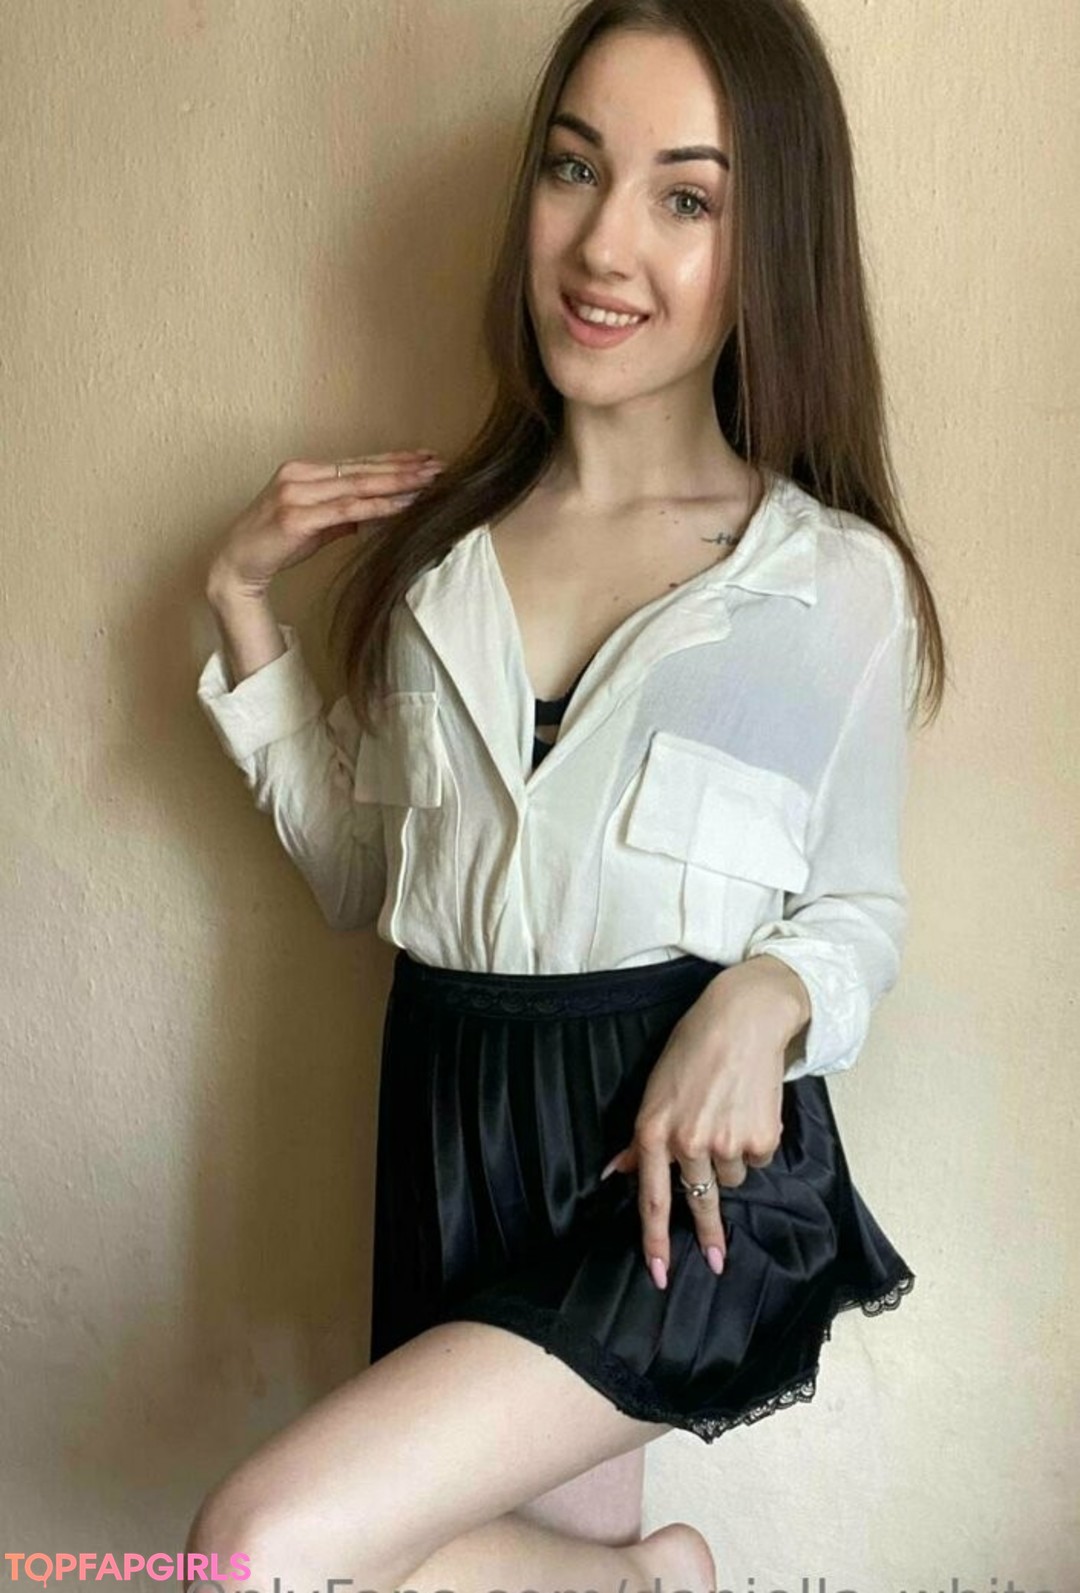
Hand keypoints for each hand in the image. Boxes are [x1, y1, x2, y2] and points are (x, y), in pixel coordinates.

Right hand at [206, 449, 446, 596]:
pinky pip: (347, 510)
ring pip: (358, 485)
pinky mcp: (297, 517)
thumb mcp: (314, 525)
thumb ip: (342, 515)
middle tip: (437, 464)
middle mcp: (300, 475)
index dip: (391, 461)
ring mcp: (297, 494)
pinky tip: (402, 506)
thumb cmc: (274, 544)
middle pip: (362, 469)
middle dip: (403, 467)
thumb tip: (375, 512)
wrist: (236, 564)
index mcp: (304, 471)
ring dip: (398, 483)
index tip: (422, 458)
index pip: (357, 463)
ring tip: (429, 482)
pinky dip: (378, 507)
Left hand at [599, 956, 810, 1290]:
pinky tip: (749, 1109)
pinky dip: (755, 1142)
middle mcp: (688, 1142)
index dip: (655, 1241)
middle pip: (698, 1200)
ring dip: (732, 1157)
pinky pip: (758, 1159)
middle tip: (717, 1262)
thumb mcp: (654, 1089)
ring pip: (732, 1177)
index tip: (659, 1274)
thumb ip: (640, 1139)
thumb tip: (616, 1172)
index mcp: (654, 1130)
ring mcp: (726, 1143)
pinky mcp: (760, 1139)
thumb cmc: (693, 1048)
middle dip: (708, 1235)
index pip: (651, 1197)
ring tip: (729, 1113)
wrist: (743, 1019)